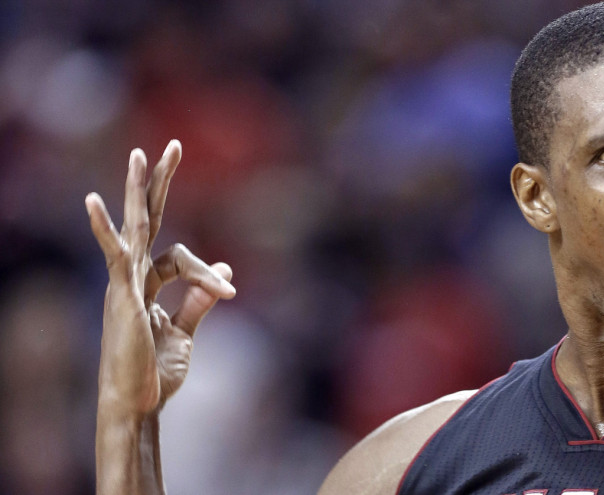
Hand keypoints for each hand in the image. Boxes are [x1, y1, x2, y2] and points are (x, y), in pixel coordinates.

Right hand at [86, 140, 235, 415]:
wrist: (138, 404)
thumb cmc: (153, 372)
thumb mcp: (183, 330)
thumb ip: (199, 298)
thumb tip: (224, 266)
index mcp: (147, 284)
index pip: (180, 257)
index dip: (208, 273)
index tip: (230, 292)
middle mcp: (132, 276)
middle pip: (148, 219)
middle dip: (159, 183)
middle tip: (173, 146)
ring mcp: (124, 283)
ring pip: (133, 227)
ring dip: (137, 191)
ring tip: (142, 155)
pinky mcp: (121, 295)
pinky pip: (115, 255)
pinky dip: (105, 229)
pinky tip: (94, 202)